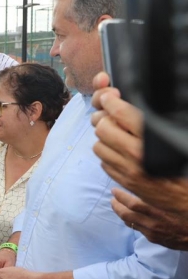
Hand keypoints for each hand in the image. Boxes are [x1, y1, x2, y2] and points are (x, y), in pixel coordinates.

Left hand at [91, 72, 187, 215]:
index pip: (120, 113)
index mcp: (153, 138)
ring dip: (104, 138)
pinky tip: (120, 151)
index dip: (111, 101)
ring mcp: (129, 170)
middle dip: (105, 118)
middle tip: (112, 115)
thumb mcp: (180, 136)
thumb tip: (139, 109)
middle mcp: (137, 153)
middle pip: (103, 127)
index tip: (110, 97)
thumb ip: (161, 122)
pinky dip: (108, 154)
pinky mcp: (126, 181)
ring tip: (116, 133)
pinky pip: (105, 163)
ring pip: (99, 145)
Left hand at [111, 188, 187, 249]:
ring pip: (130, 222)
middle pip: (127, 213)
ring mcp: (153, 231)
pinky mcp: (154, 238)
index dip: (121, 196)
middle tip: (112, 197)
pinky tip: (129, 217)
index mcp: (160, 210)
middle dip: (116, 205)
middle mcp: (154, 222)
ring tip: (116, 205)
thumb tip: (156, 174)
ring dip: (120, 213)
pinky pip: (137, 229)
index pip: (133, 203)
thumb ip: (167, 188)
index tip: (115, 189)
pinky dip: (130, 221)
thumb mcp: (181, 195)